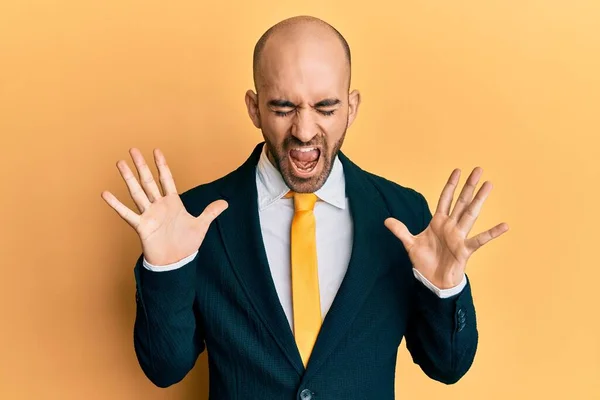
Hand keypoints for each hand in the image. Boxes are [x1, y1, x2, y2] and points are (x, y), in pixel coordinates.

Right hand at [101, 148, 227, 265]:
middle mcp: (159, 206)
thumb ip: (210, 212)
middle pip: (148, 181)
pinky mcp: (141, 226)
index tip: (156, 151)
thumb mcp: (201, 225)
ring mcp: (149, 215)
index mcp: (173, 203)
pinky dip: (116, 204)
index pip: (166, 179)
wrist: (176, 262)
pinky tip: (106, 194)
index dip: (162, 165)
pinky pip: (127, 213)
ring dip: (129, 178)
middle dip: (142, 165)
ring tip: (120, 163)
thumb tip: (225, 203)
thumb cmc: (186, 244)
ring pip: (137, 192)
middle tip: (133, 149)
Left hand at [384, 167, 508, 288]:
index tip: (457, 171)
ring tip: (488, 185)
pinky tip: (504, 225)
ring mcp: (459, 236)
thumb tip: (386, 220)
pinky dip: (492, 233)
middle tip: (478, 169)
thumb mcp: (410, 244)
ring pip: (471, 214)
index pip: (445, 199)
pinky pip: (480, 240)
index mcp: (438, 222)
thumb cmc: (424, 262)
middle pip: (461, 201)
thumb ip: (400, 231)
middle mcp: (451, 226)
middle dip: (469, 186)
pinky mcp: (465, 249)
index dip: (451, 185)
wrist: (433, 281)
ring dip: (479, 200)